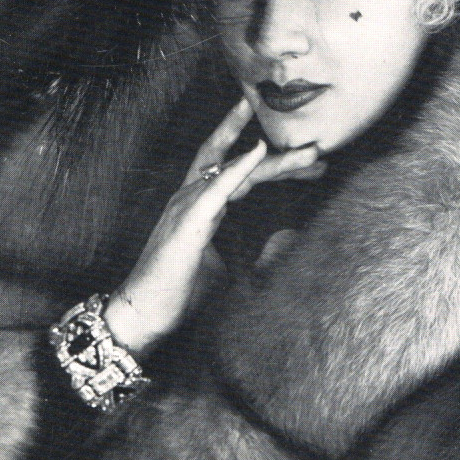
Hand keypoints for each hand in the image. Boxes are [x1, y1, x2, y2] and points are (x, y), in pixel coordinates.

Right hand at [102, 99, 322, 357]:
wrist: (144, 315)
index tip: (308, 161)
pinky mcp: (187, 221)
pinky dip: (239, 166)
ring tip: (306, 150)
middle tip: (315, 144)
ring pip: (233, 168)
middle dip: (276, 150)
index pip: (239, 173)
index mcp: (200, 205)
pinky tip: (259, 150)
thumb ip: (249, 250)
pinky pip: (217, 187)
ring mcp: (187, 205)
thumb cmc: (178, 292)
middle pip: (237, 160)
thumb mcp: (224, 267)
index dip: (273, 165)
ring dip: (272, 159)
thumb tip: (283, 242)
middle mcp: (193, 197)